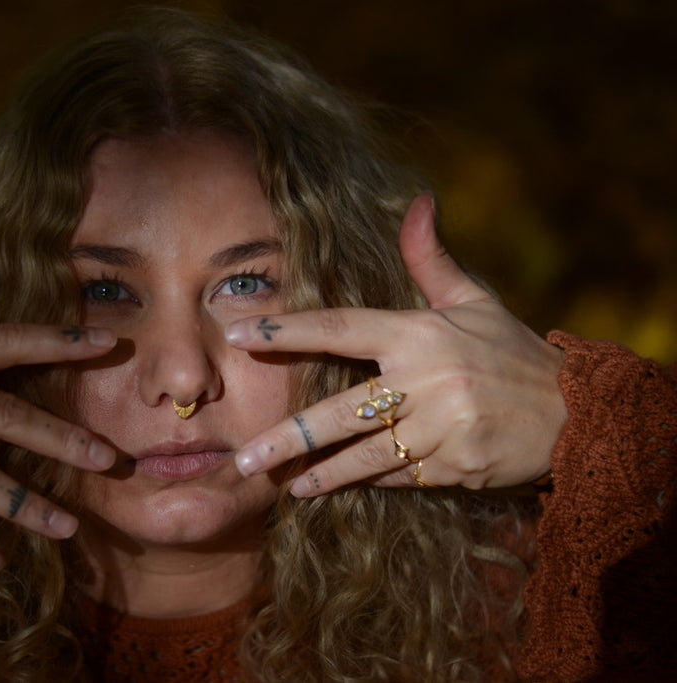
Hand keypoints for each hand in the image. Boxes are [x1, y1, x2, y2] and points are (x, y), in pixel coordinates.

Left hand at [224, 195, 566, 494]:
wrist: (578, 414)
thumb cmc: (512, 353)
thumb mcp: (474, 301)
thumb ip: (432, 259)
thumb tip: (418, 201)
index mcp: (420, 333)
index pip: (339, 328)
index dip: (285, 330)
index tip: (237, 334)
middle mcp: (426, 381)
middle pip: (339, 411)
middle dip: (288, 437)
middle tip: (243, 455)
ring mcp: (442, 429)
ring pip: (364, 456)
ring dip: (320, 472)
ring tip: (283, 486)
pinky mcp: (457, 468)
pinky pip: (398, 477)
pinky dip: (367, 481)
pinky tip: (335, 487)